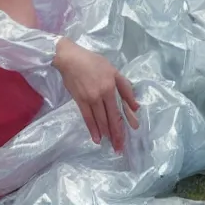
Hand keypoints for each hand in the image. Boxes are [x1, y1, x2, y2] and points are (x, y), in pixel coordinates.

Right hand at [53, 38, 139, 152]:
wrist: (69, 58)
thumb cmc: (92, 62)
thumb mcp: (112, 70)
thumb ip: (125, 87)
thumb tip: (135, 106)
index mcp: (110, 88)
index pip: (119, 110)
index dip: (125, 123)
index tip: (132, 133)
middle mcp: (101, 96)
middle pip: (110, 118)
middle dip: (116, 134)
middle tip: (120, 147)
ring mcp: (89, 99)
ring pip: (99, 120)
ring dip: (106, 134)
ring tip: (112, 145)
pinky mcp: (79, 100)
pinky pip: (87, 118)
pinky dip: (92, 129)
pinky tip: (96, 138)